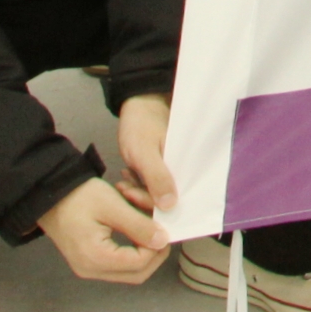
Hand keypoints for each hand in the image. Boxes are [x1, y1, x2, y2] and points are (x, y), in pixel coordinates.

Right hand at [39, 178, 169, 284]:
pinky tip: (135, 229)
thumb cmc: (79, 196)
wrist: (48, 194)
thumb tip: (163, 241)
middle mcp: (91, 270)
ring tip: (148, 226)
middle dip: (154, 253)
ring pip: (129, 271)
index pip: (139, 263)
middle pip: (136, 274)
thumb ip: (139, 225)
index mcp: (96, 258)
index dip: (157, 246)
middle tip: (162, 229)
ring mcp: (88, 268)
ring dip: (144, 250)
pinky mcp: (88, 261)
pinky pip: (118, 263)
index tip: (163, 225)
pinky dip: (131, 248)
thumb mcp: (113, 206)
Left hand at [111, 95, 176, 215]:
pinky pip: (153, 185)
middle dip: (142, 196)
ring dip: (138, 190)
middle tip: (123, 187)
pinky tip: (126, 176)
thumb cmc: (142, 125)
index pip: (175, 199)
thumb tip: (170, 207)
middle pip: (166, 199)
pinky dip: (138, 183)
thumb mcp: (145, 153)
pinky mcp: (162, 169)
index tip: (130, 193)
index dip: (151, 202)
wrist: (139, 104)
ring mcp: (172, 170)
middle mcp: (183, 171)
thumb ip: (157, 178)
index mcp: (187, 167)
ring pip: (157, 193)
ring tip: (123, 181)